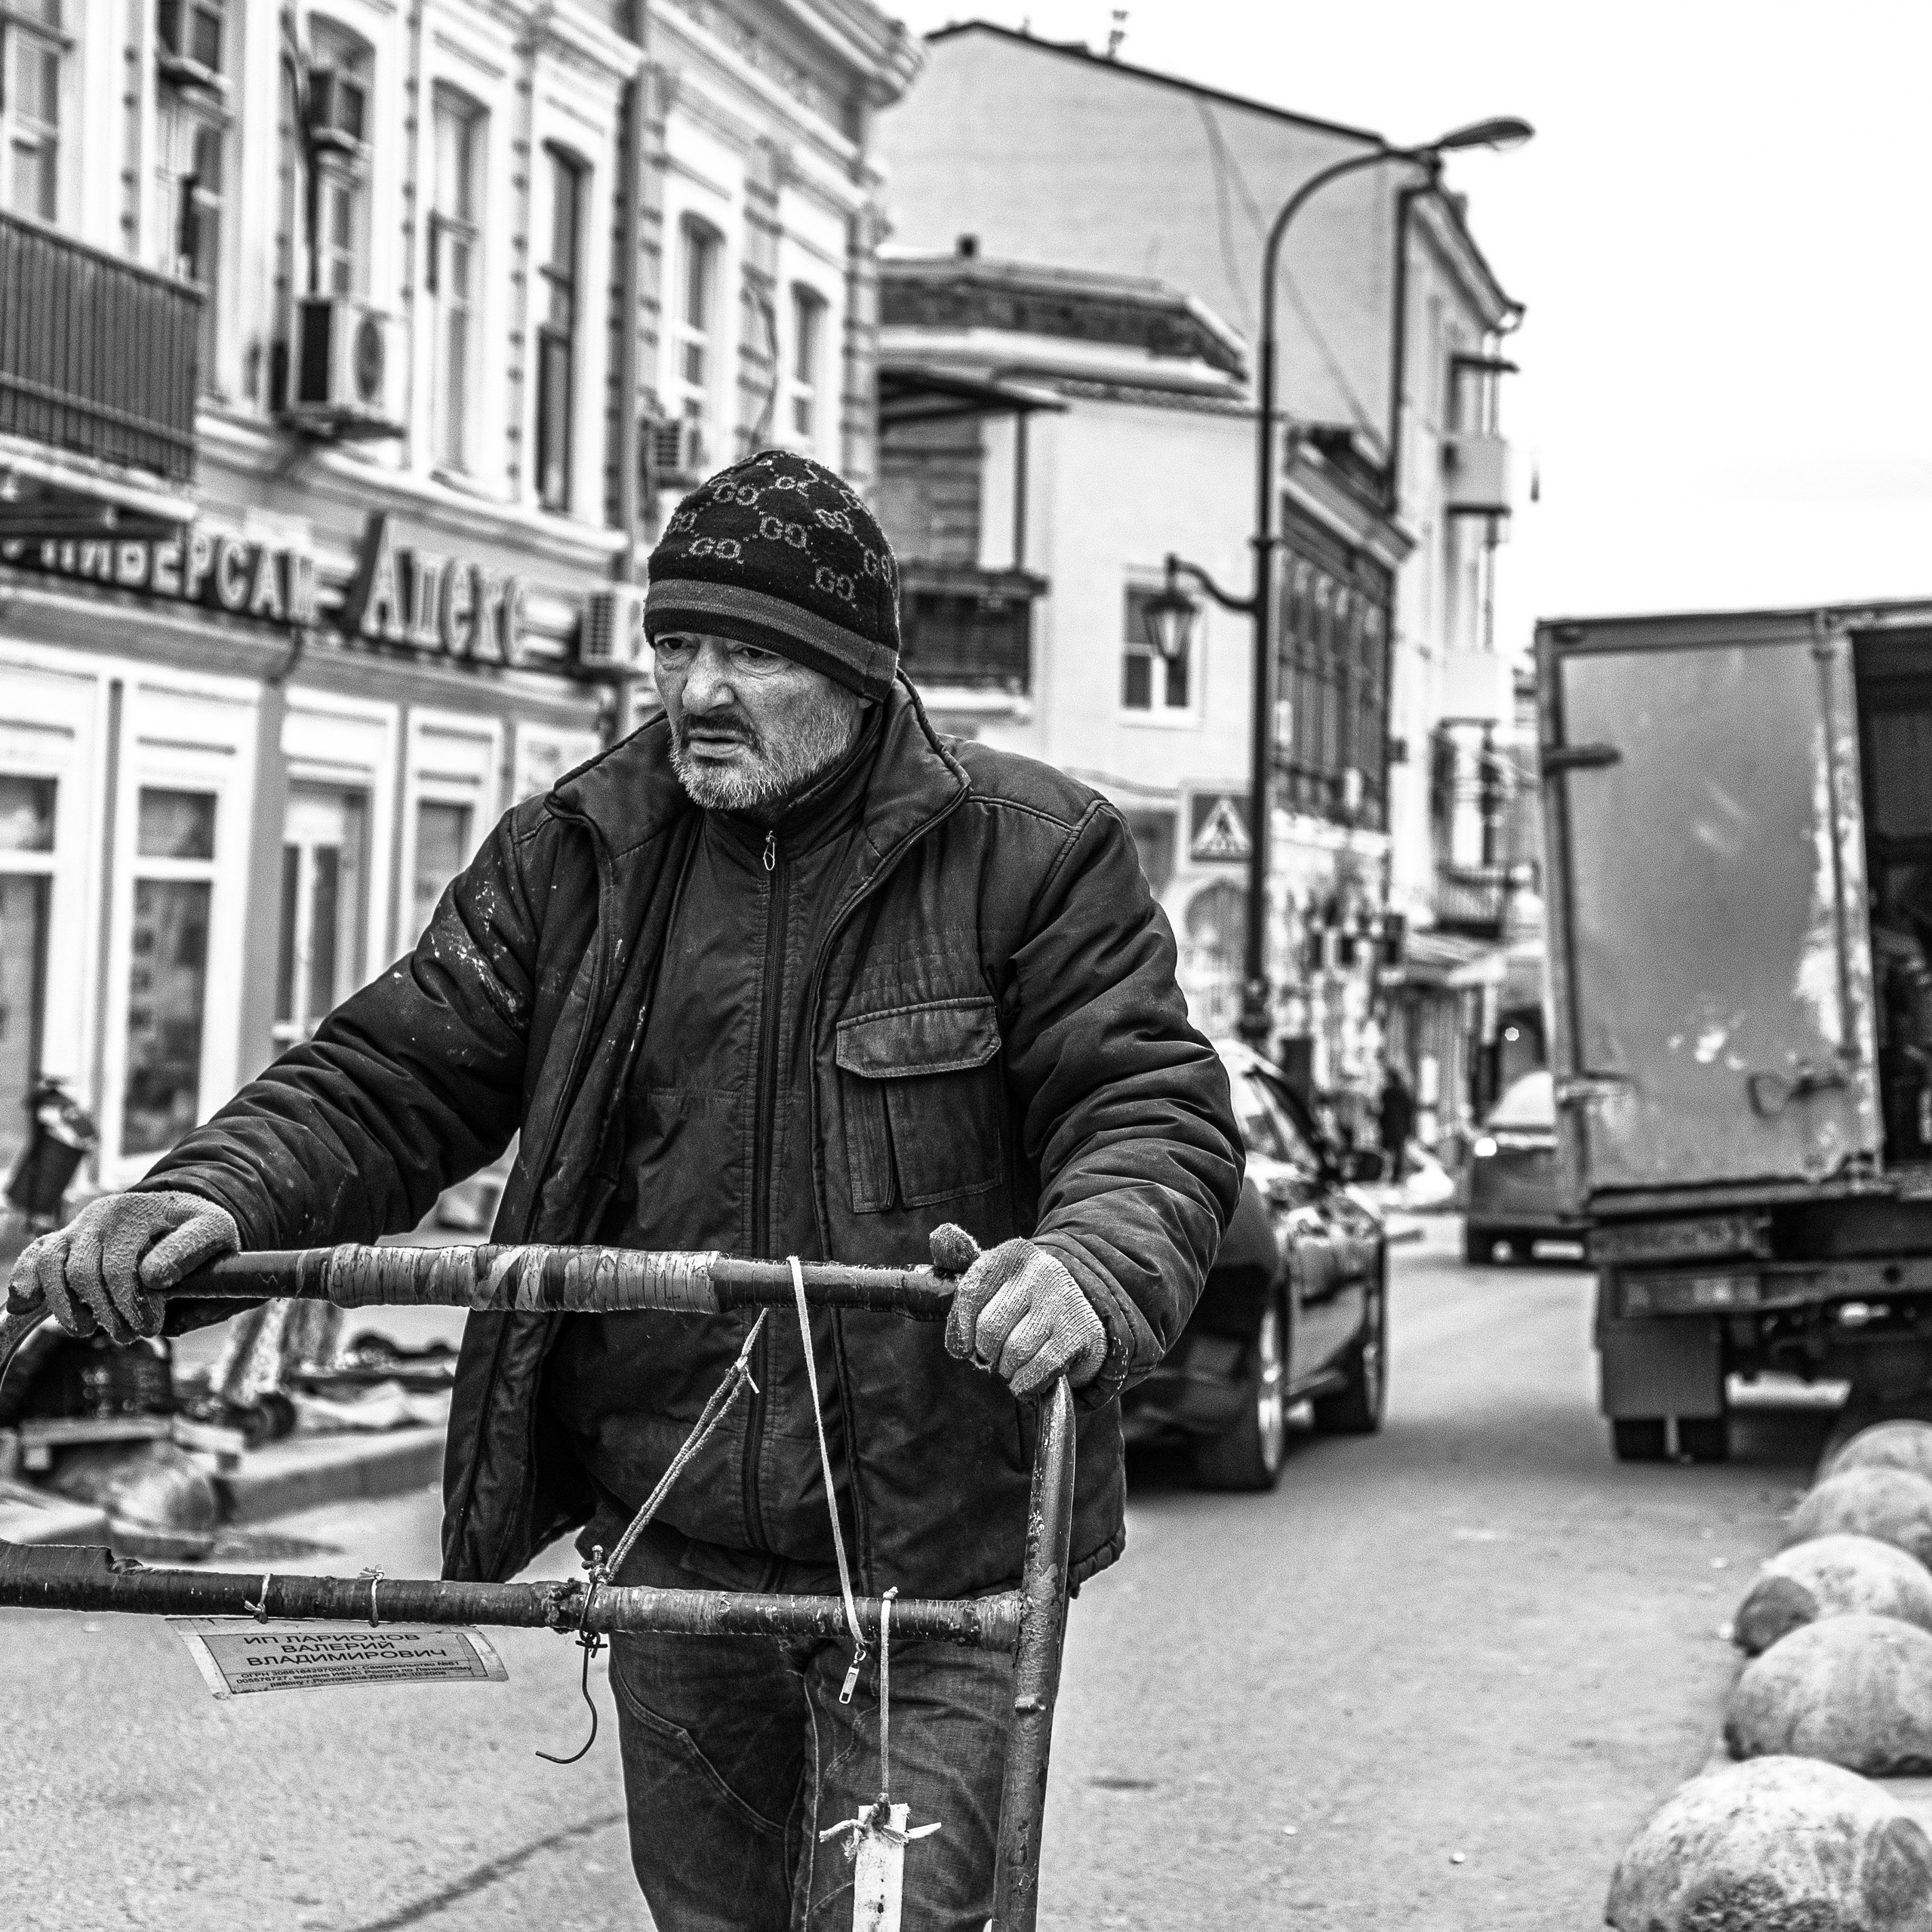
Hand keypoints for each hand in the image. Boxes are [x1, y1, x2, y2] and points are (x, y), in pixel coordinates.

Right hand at [8, 1191, 239, 1345]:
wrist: (177, 1215)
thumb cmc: (201, 1245)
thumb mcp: (221, 1257)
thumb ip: (207, 1282)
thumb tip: (157, 1290)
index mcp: (181, 1213)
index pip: (168, 1251)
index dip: (151, 1295)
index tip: (153, 1325)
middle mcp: (131, 1209)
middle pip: (107, 1271)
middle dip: (116, 1313)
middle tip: (134, 1335)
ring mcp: (94, 1219)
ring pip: (67, 1266)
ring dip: (72, 1308)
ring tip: (90, 1329)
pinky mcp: (69, 1232)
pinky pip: (39, 1253)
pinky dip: (27, 1279)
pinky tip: (25, 1303)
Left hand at [929, 1224, 1105, 1397]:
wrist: (1083, 1306)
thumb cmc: (1023, 1299)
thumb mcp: (994, 1278)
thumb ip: (959, 1263)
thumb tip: (940, 1234)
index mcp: (1012, 1255)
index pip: (970, 1294)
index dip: (961, 1329)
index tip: (966, 1344)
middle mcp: (1041, 1271)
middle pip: (990, 1329)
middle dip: (987, 1352)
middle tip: (997, 1352)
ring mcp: (1063, 1299)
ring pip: (1014, 1353)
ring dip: (1009, 1369)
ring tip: (1016, 1361)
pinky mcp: (1080, 1330)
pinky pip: (1039, 1369)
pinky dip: (1028, 1382)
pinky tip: (1030, 1376)